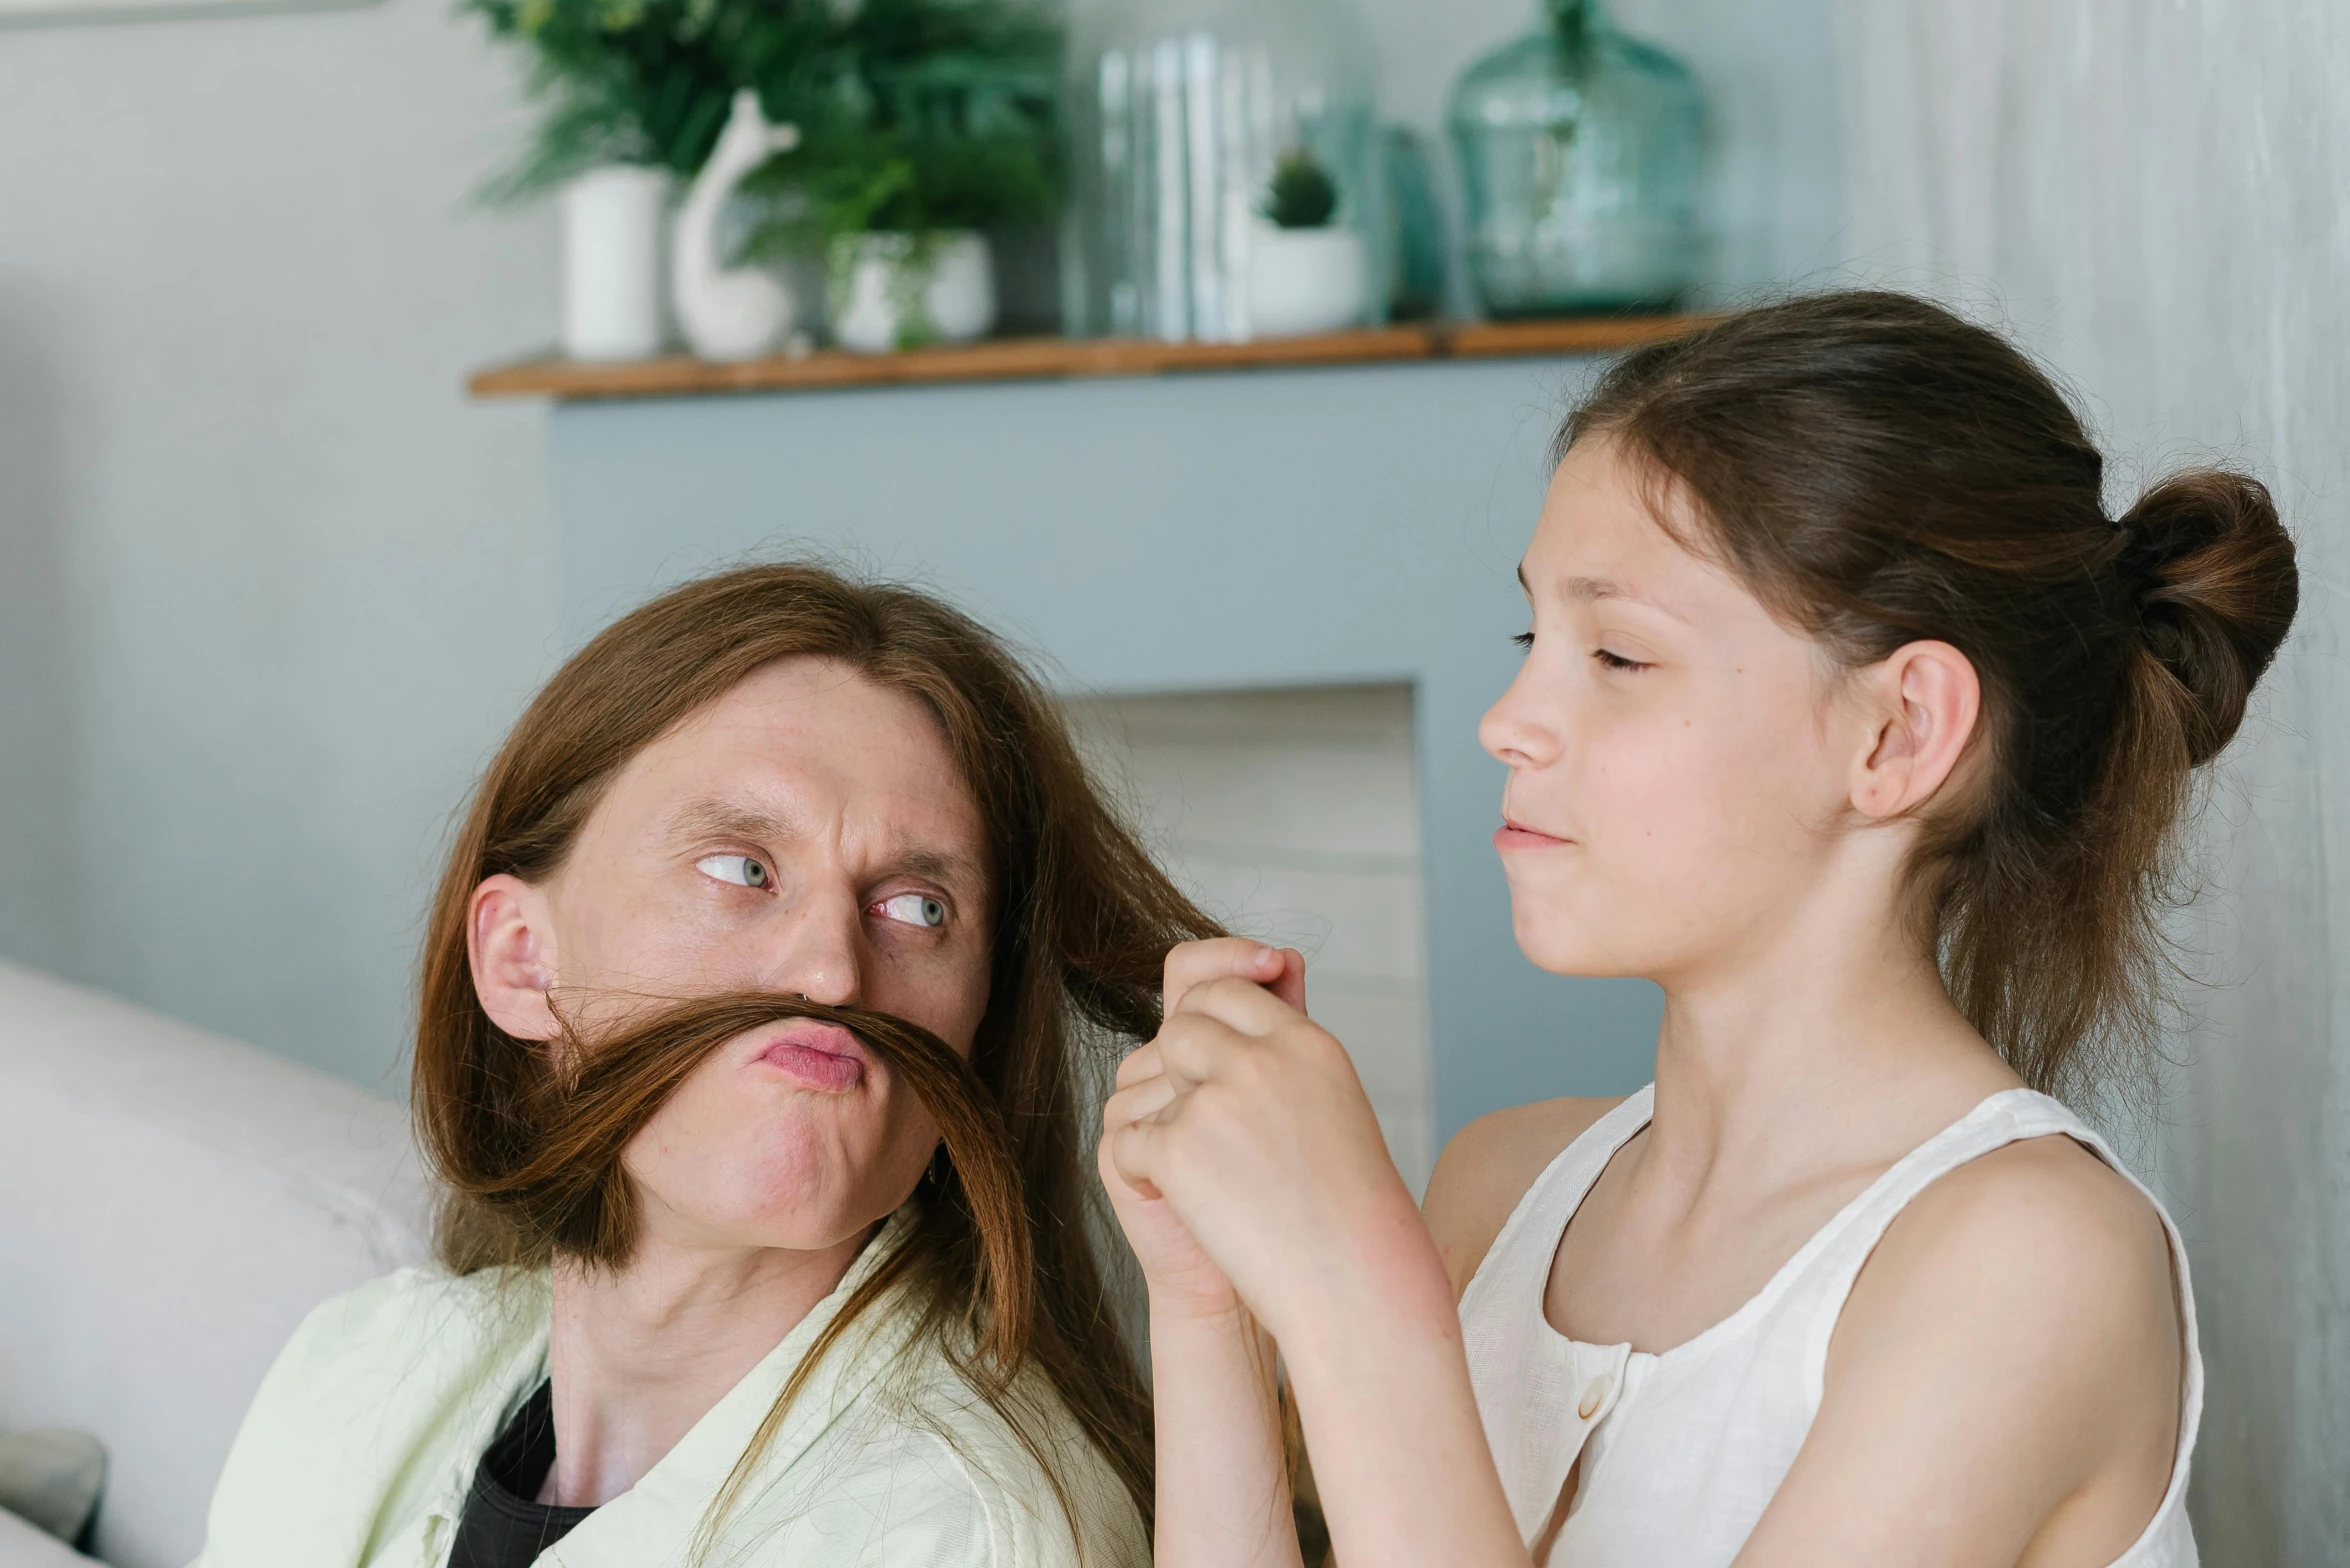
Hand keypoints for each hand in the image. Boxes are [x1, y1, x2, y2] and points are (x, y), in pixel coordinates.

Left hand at [1107, 970, 1435, 1351]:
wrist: (1354, 1287)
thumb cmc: (1350, 1206)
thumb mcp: (1331, 1101)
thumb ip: (1290, 1037)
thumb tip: (1277, 962)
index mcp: (1307, 1043)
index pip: (1228, 990)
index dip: (1208, 1017)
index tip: (1213, 1059)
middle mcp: (1263, 1059)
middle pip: (1181, 1025)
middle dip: (1180, 1069)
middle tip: (1210, 1128)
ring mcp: (1217, 1100)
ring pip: (1147, 1078)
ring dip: (1163, 1121)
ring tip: (1207, 1174)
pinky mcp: (1178, 1148)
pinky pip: (1132, 1139)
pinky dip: (1145, 1174)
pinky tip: (1186, 1205)